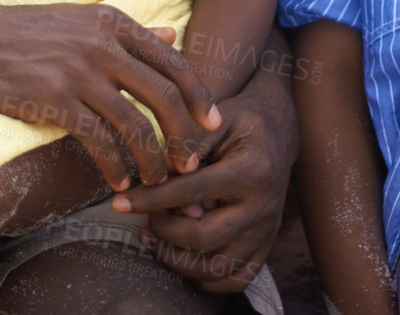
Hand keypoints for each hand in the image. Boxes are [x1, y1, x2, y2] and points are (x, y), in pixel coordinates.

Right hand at [0, 3, 219, 195]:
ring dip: (152, 160)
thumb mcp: (81, 20)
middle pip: (165, 94)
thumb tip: (173, 35)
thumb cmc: (24, 34)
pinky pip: (99, 141)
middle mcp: (102, 44)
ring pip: (135, 124)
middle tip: (192, 162)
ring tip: (156, 182)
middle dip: (185, 133)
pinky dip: (115, 167)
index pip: (173, 60)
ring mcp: (79, 71)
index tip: (212, 123)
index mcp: (112, 22)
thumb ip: (128, 32)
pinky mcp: (55, 100)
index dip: (199, 94)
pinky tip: (119, 183)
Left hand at [109, 60, 297, 291]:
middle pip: (205, 237)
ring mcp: (267, 230)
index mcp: (252, 170)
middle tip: (143, 221)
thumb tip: (153, 176)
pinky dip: (205, 278)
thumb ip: (185, 145)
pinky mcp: (266, 245)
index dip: (152, 199)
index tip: (120, 203)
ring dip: (177, 260)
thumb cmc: (240, 121)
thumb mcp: (214, 120)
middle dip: (164, 232)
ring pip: (217, 267)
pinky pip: (235, 279)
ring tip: (154, 239)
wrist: (280, 130)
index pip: (193, 192)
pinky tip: (182, 257)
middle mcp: (263, 206)